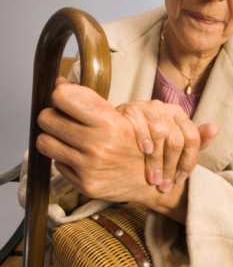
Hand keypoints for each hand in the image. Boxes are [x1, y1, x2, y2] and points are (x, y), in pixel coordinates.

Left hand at [36, 78, 151, 203]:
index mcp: (109, 122)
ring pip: (44, 142)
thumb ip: (90, 99)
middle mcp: (97, 145)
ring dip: (53, 138)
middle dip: (53, 115)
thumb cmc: (137, 144)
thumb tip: (59, 82)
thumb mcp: (124, 115)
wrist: (153, 181)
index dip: (61, 95)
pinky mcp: (85, 184)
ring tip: (68, 138)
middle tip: (63, 119)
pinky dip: (66, 159)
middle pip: (46, 118)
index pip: (61, 97)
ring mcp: (89, 167)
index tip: (66, 100)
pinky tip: (82, 158)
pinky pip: (57, 164)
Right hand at [116, 100, 217, 192]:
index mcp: (179, 115)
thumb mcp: (173, 142)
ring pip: (160, 133)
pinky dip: (143, 138)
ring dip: (156, 161)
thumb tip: (215, 128)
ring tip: (153, 179)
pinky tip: (144, 152)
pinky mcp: (130, 109)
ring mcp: (147, 107)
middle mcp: (165, 109)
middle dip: (171, 167)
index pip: (192, 139)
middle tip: (164, 186)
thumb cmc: (150, 142)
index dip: (188, 163)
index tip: (179, 181)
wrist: (117, 133)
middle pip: (176, 140)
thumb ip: (195, 140)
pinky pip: (139, 123)